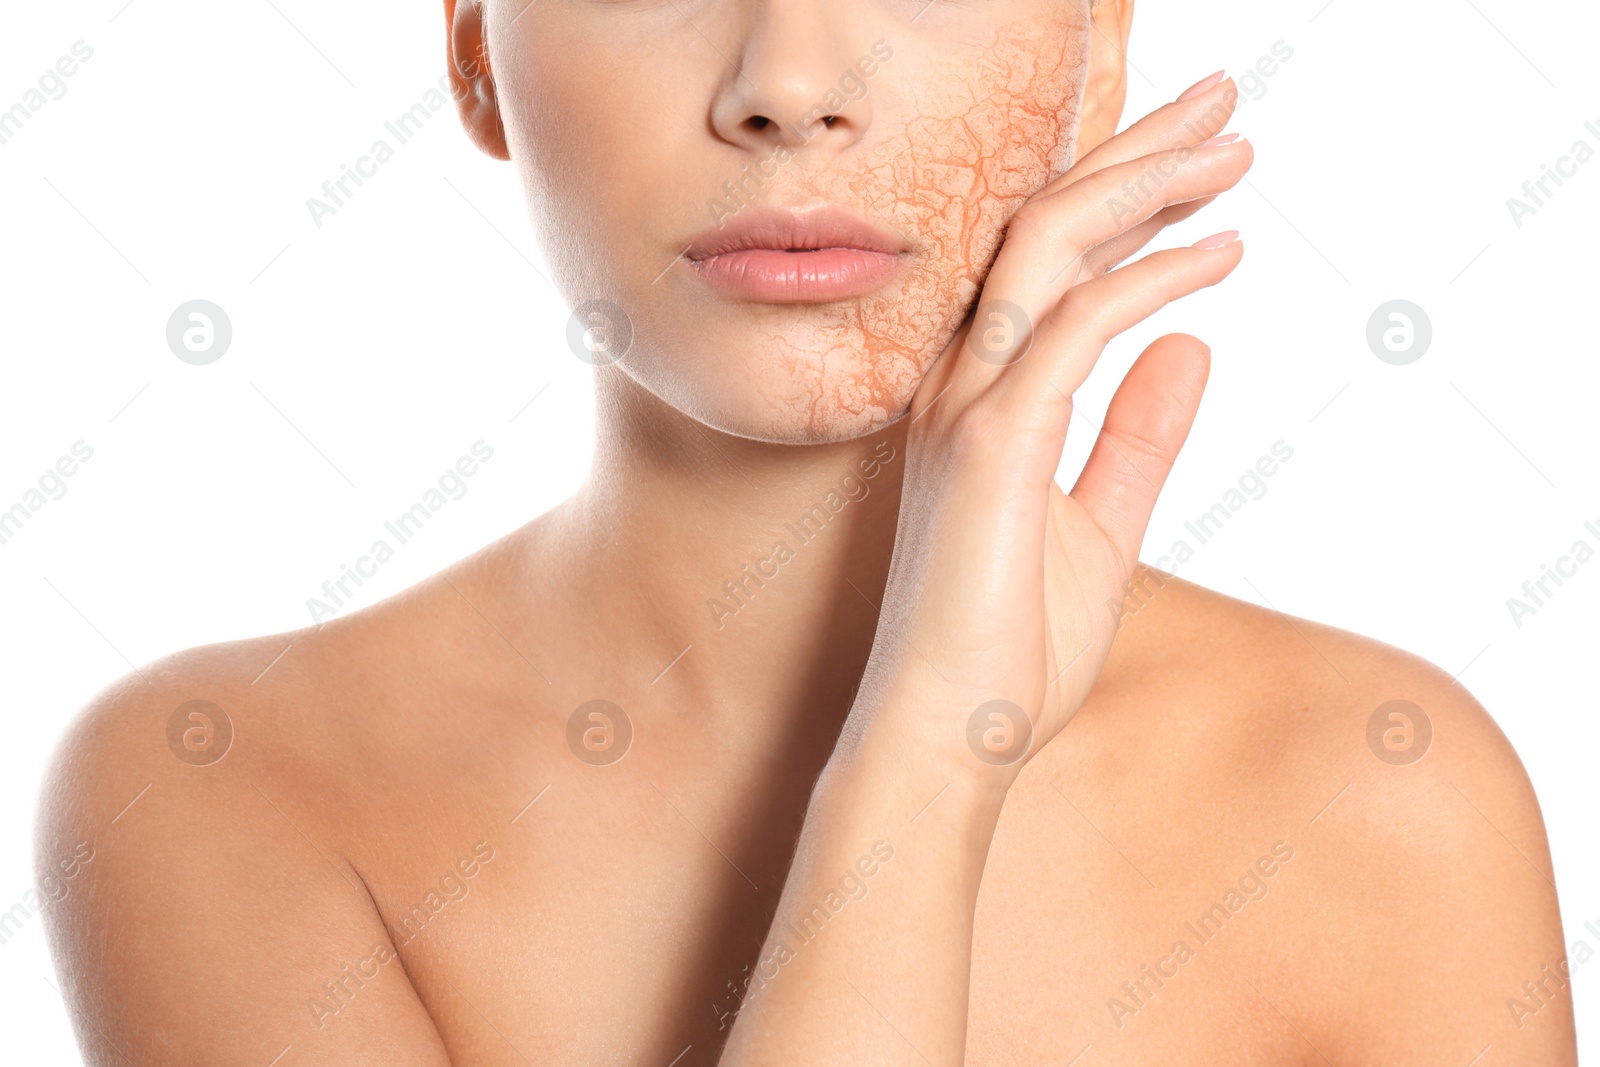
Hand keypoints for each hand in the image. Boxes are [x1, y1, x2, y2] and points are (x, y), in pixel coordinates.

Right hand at [847, 75, 1252, 787]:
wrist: (949, 741)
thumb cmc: (1010, 652)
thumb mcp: (1102, 531)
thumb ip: (1138, 438)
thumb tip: (1191, 350)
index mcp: (979, 404)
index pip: (1045, 267)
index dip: (1119, 197)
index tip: (1199, 162)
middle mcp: (962, 387)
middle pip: (1044, 229)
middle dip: (1135, 154)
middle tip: (1223, 105)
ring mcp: (967, 410)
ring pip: (1046, 250)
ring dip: (1143, 186)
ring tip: (1232, 149)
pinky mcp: (991, 445)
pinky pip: (1074, 329)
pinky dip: (1148, 279)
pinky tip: (1218, 256)